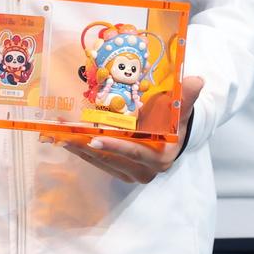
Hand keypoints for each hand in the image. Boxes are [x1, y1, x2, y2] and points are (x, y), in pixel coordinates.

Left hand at [44, 75, 204, 183]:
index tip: (94, 139)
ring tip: (56, 134)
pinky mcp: (118, 171)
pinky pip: (96, 162)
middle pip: (110, 158)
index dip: (115, 146)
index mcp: (160, 157)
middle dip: (85, 145)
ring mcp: (129, 173)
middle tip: (63, 133)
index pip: (135, 152)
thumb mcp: (181, 111)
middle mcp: (144, 171)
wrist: (174, 139)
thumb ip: (186, 97)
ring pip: (99, 161)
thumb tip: (197, 81)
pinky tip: (63, 139)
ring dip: (77, 147)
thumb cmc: (175, 122)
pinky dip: (79, 150)